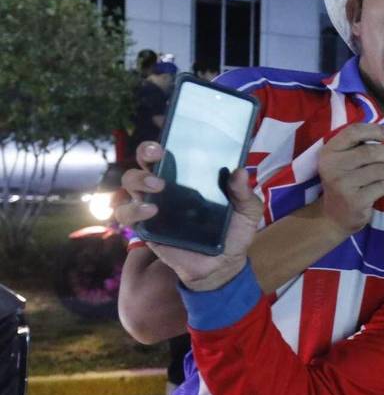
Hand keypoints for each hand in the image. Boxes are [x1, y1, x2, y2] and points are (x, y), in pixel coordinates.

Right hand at [116, 143, 262, 291]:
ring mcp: (152, 205)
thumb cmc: (233, 232)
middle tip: (159, 155)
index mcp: (190, 177)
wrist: (223, 266)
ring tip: (157, 186)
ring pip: (129, 183)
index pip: (171, 152)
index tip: (165, 129)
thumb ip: (245, 193)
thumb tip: (241, 172)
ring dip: (138, 179)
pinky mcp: (145, 227)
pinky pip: (126, 214)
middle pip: (145, 161)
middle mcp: (167, 186)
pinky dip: (133, 210)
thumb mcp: (247, 212)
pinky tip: (151, 211)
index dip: (163, 137)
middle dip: (146, 152)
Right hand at [318, 123, 383, 234]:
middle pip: (372, 151)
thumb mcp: (343, 162)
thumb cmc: (345, 183)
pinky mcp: (356, 200)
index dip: (374, 130)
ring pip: (381, 169)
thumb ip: (358, 146)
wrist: (333, 216)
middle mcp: (333, 166)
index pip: (353, 132)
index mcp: (329, 152)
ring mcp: (343, 184)